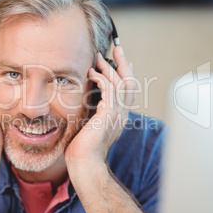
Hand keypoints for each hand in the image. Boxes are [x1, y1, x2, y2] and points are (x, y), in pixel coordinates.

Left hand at [65, 46, 134, 165]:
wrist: (85, 163)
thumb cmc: (82, 147)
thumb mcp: (90, 124)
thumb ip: (93, 110)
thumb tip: (87, 99)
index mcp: (119, 115)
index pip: (127, 90)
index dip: (125, 73)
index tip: (118, 60)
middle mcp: (121, 114)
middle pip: (130, 83)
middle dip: (124, 63)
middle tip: (117, 48)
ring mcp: (117, 114)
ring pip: (120, 83)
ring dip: (109, 68)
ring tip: (98, 58)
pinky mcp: (108, 115)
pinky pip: (109, 91)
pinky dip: (101, 79)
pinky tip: (92, 73)